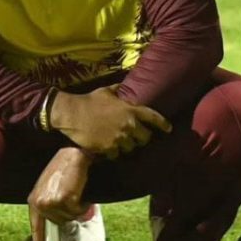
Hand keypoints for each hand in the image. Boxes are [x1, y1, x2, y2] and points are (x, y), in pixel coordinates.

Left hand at [28, 147, 90, 240]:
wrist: (73, 155)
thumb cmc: (63, 170)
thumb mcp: (48, 188)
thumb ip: (48, 204)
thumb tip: (56, 221)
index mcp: (34, 199)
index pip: (35, 225)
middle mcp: (40, 203)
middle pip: (59, 223)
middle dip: (68, 213)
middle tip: (71, 196)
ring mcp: (51, 202)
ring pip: (69, 218)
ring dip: (76, 208)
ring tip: (74, 191)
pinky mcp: (64, 200)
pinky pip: (78, 212)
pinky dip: (83, 205)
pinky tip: (79, 190)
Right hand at [50, 86, 170, 156]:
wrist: (72, 113)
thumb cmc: (89, 100)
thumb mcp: (106, 91)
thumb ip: (119, 90)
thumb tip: (125, 86)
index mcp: (130, 110)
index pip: (153, 117)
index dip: (163, 124)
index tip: (168, 128)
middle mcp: (128, 125)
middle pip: (145, 138)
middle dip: (142, 138)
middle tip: (136, 137)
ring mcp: (119, 138)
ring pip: (131, 147)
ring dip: (127, 145)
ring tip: (120, 141)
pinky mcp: (109, 148)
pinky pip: (117, 154)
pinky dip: (113, 152)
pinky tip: (108, 147)